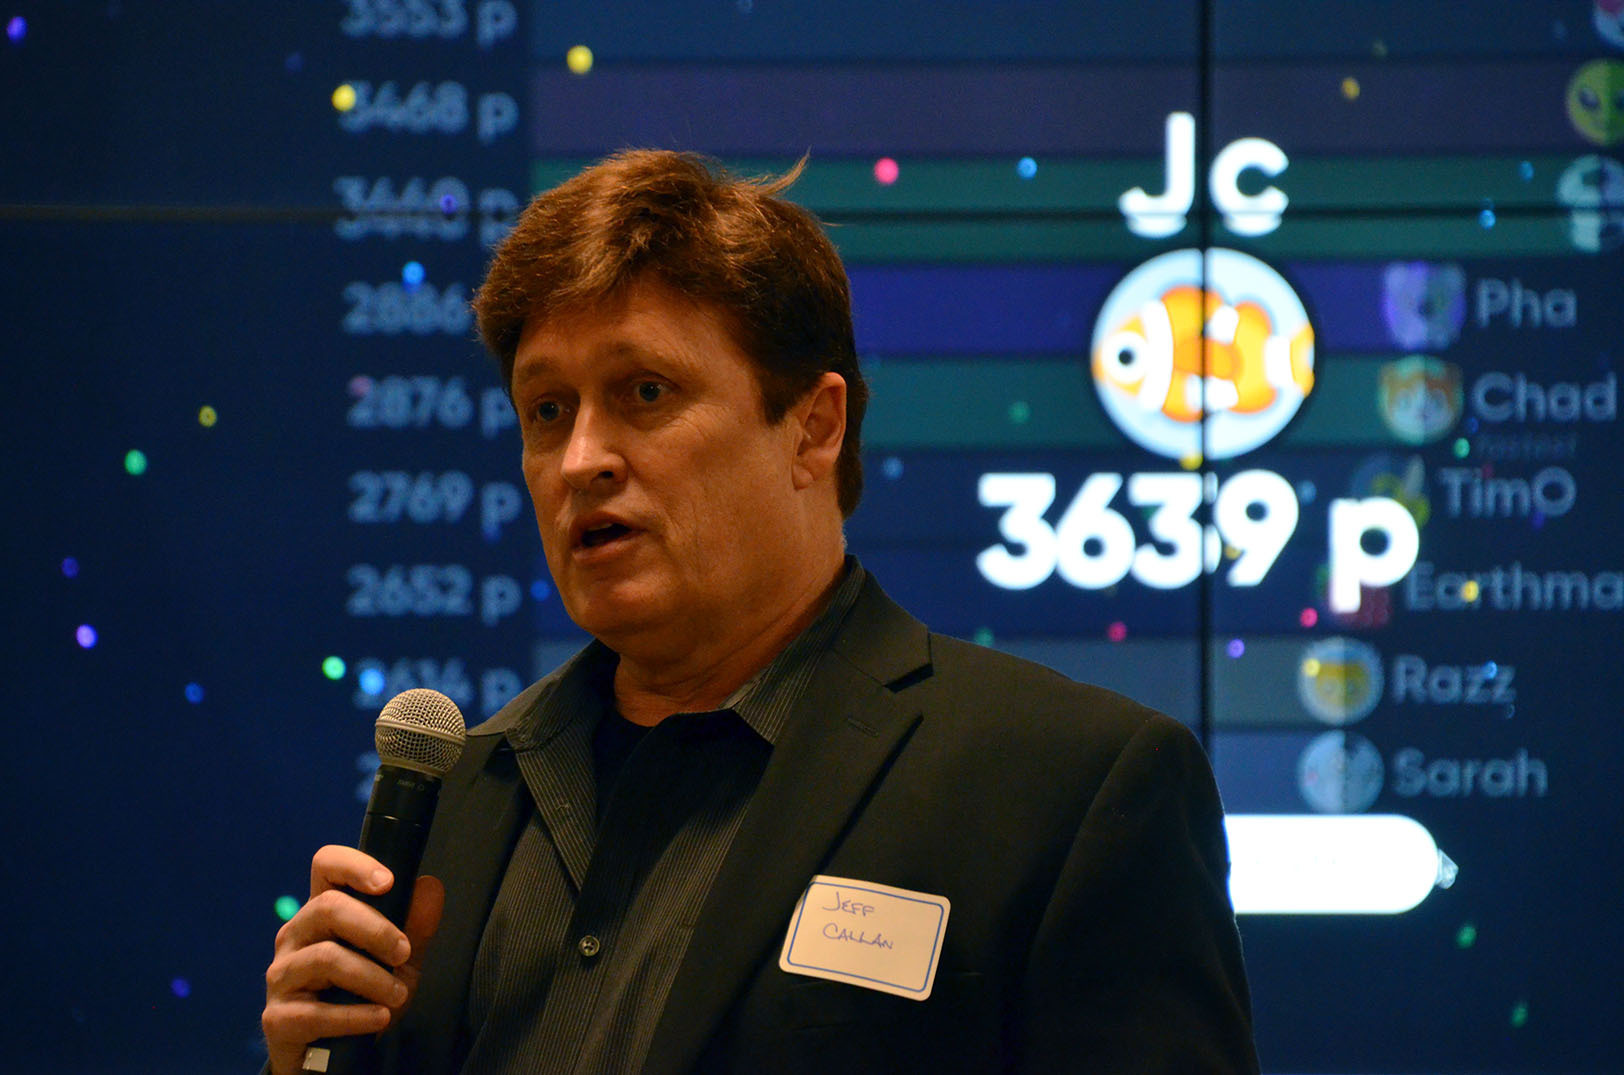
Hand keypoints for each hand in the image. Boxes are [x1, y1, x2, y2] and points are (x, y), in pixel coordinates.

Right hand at [261, 845, 444, 1074]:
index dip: (355, 865)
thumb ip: (416, 925)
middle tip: (404, 953)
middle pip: (328, 907)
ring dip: (372, 977)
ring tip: (399, 995)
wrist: (332, 1056)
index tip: (388, 882)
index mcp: (322, 911)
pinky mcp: (277, 1018)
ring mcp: (282, 976)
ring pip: (325, 958)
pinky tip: (379, 1019)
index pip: (326, 865)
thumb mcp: (399, 960)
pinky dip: (355, 1016)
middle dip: (376, 929)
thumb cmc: (363, 995)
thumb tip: (430, 885)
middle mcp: (295, 936)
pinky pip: (315, 1012)